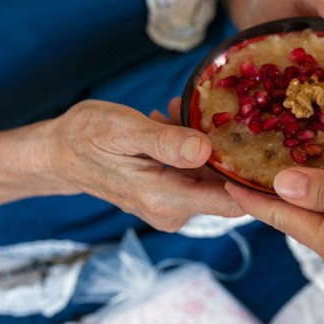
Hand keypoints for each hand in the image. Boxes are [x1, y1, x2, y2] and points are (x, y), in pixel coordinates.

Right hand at [46, 99, 242, 230]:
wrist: (59, 153)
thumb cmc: (86, 137)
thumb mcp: (124, 130)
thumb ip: (166, 143)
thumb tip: (206, 151)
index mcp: (164, 199)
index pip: (232, 202)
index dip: (254, 178)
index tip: (264, 144)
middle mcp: (171, 212)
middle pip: (225, 187)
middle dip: (224, 148)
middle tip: (205, 111)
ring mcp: (170, 208)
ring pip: (209, 176)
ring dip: (203, 143)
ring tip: (177, 112)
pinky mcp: (167, 198)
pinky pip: (193, 173)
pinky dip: (190, 148)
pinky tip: (171, 122)